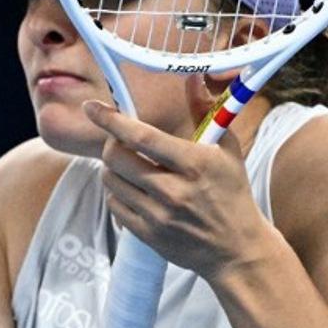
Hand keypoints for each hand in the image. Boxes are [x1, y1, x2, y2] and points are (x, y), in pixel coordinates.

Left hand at [84, 90, 271, 279]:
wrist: (237, 249)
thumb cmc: (232, 193)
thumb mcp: (227, 150)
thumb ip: (205, 111)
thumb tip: (191, 78)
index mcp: (195, 164)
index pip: (142, 137)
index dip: (111, 120)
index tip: (90, 107)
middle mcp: (175, 191)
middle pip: (117, 158)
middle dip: (110, 143)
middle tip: (119, 140)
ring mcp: (159, 216)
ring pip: (111, 181)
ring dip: (112, 168)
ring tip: (129, 165)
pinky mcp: (149, 236)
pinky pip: (114, 205)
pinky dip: (117, 193)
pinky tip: (133, 190)